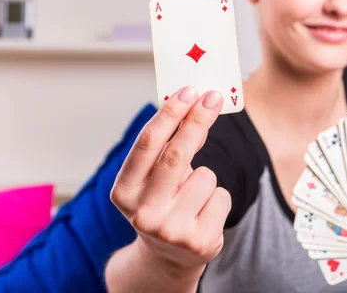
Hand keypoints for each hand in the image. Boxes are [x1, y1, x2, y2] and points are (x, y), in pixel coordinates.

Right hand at [110, 86, 230, 283]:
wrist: (169, 256)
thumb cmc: (162, 202)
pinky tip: (203, 212)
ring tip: (192, 196)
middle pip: (176, 155)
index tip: (188, 90)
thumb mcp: (154, 178)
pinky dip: (217, 198)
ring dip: (205, 177)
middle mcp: (144, 214)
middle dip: (197, 121)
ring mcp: (172, 231)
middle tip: (212, 97)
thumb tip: (196, 105)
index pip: (147, 144)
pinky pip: (222, 196)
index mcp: (124, 192)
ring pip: (206, 176)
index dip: (169, 114)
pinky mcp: (200, 242)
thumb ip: (169, 147)